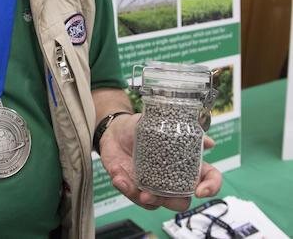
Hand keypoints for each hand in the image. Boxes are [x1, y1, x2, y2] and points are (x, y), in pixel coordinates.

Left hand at [99, 114, 221, 211]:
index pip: (208, 178)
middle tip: (154, 193)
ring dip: (144, 198)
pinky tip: (117, 174)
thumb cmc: (141, 127)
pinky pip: (133, 195)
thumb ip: (182, 130)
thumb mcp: (160, 123)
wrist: (115, 129)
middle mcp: (172, 178)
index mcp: (185, 162)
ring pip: (156, 204)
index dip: (211, 187)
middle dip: (170, 201)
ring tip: (129, 184)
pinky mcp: (135, 188)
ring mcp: (154, 185)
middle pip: (182, 201)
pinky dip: (124, 187)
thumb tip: (209, 142)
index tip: (201, 191)